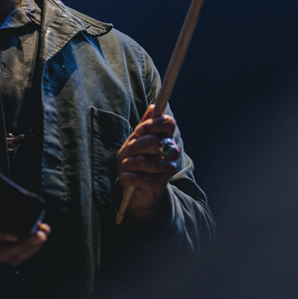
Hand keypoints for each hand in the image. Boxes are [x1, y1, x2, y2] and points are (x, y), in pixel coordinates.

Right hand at [0, 192, 49, 265]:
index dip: (0, 235)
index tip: (15, 234)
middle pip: (2, 251)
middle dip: (23, 244)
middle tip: (40, 233)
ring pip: (9, 256)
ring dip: (29, 247)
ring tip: (44, 234)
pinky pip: (13, 257)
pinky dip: (28, 250)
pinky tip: (40, 239)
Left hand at [116, 105, 179, 220]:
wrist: (135, 192)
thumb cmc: (134, 163)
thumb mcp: (134, 142)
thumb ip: (143, 127)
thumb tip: (153, 106)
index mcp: (165, 138)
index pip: (168, 123)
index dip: (153, 124)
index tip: (138, 130)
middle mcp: (171, 152)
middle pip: (155, 141)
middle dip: (135, 146)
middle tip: (128, 152)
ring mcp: (167, 169)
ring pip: (146, 161)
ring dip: (129, 163)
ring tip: (126, 166)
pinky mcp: (161, 185)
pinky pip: (141, 177)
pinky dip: (128, 177)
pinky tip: (127, 178)